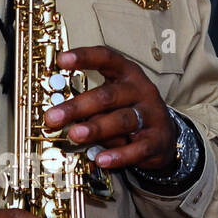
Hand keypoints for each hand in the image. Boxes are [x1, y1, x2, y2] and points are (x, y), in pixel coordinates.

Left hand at [43, 46, 176, 172]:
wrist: (164, 137)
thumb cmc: (129, 112)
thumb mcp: (112, 100)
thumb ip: (88, 104)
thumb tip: (56, 115)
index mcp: (127, 74)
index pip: (106, 58)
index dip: (85, 57)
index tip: (62, 60)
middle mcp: (141, 90)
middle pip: (108, 96)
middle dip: (78, 107)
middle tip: (53, 117)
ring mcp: (152, 115)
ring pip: (122, 120)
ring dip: (96, 129)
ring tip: (74, 135)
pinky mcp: (157, 140)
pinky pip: (137, 148)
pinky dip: (118, 155)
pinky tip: (101, 159)